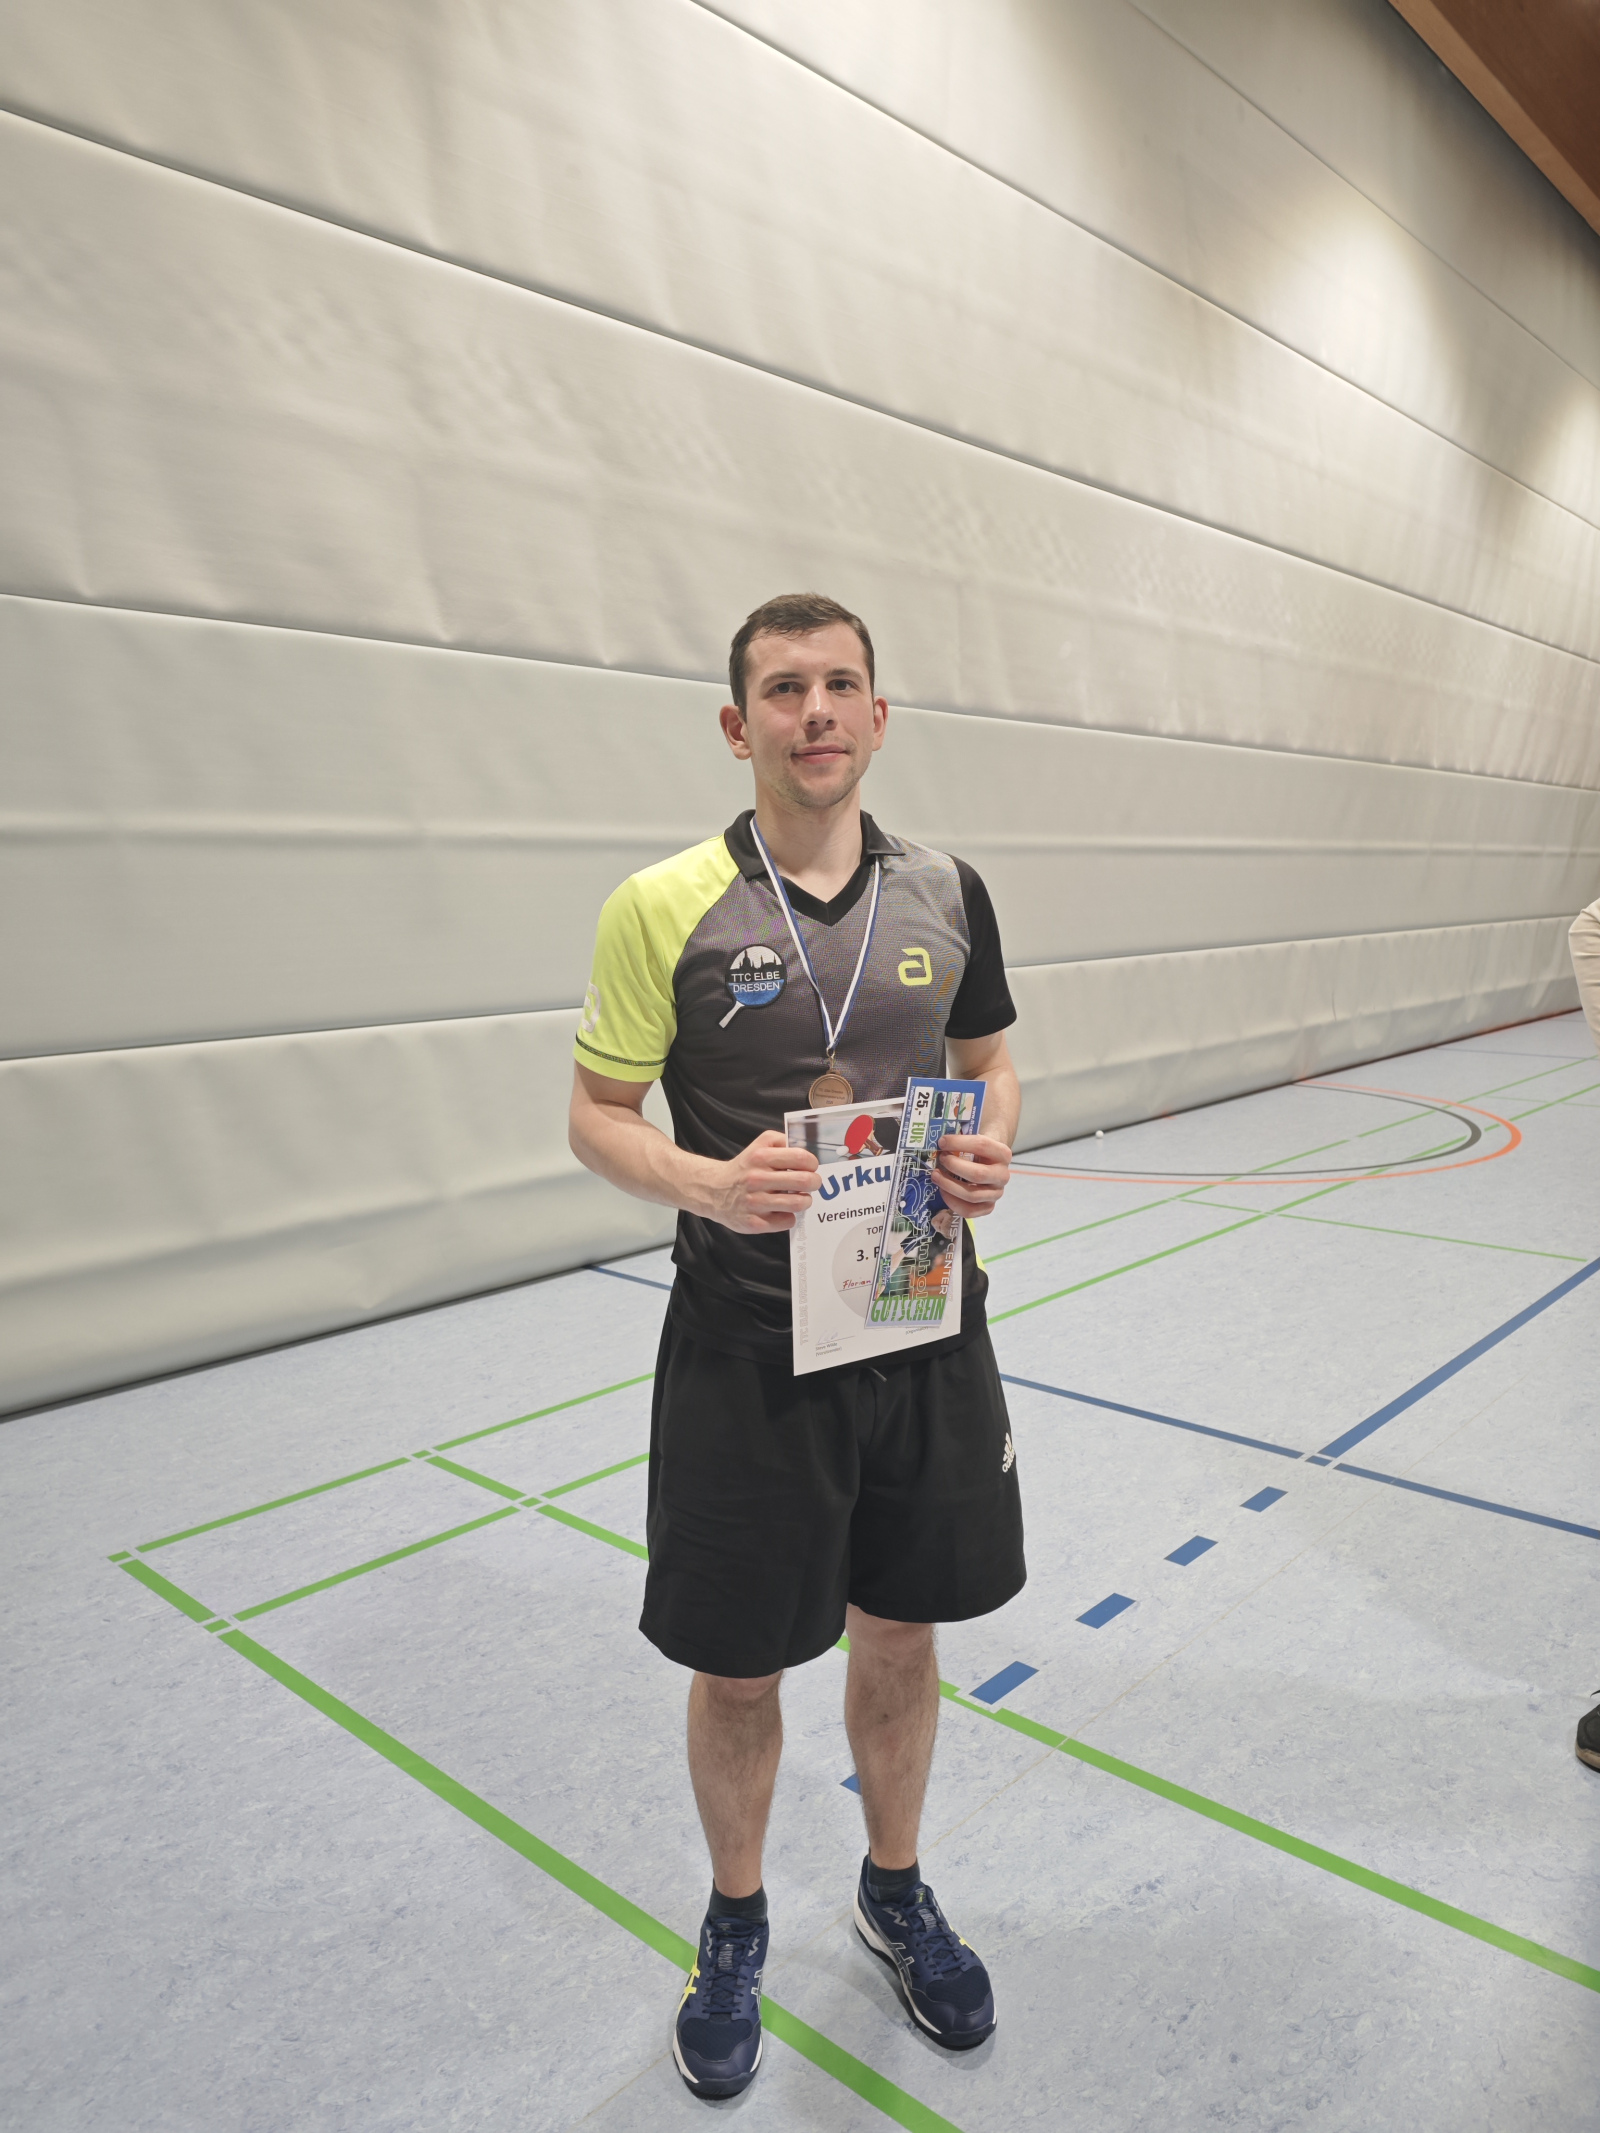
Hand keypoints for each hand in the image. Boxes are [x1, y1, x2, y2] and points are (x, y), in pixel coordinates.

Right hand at [702, 1130, 820, 1233]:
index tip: (811, 1167)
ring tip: (800, 1198)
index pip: (801, 1158)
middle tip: (812, 1183)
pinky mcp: (753, 1222)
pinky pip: (786, 1221)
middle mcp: (756, 1179)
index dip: (812, 1163)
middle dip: (814, 1182)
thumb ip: (782, 1142)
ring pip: (798, 1204)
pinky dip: (789, 1216)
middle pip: (804, 1181)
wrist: (714, 1191)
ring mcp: (754, 1202)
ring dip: (805, 1201)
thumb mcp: (759, 1145)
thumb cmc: (743, 1169)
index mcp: (760, 1157)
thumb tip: (806, 1149)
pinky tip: (782, 1210)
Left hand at [933, 1130, 1010, 1218]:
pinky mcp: (988, 1207)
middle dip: (954, 1166)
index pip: (982, 1146)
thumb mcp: (974, 1139)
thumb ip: (961, 1139)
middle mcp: (1003, 1175)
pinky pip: (969, 1211)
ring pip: (972, 1195)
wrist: (989, 1163)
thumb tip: (939, 1141)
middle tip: (940, 1159)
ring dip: (949, 1185)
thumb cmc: (977, 1149)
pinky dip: (952, 1202)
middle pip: (977, 1174)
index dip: (959, 1143)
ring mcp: (996, 1194)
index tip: (942, 1142)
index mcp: (1003, 1154)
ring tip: (936, 1175)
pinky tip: (942, 1190)